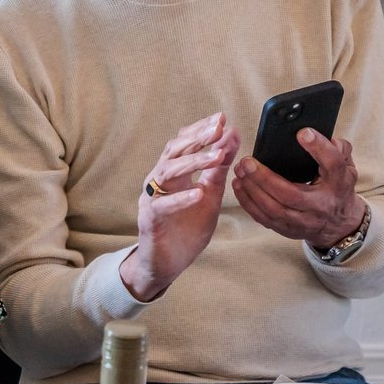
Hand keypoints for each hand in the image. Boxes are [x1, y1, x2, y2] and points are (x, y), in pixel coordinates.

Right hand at [121, 113, 241, 302]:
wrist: (167, 263)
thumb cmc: (186, 228)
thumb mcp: (210, 195)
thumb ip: (219, 169)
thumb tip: (232, 138)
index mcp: (173, 174)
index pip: (183, 144)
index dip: (200, 130)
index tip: (222, 119)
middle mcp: (159, 181)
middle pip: (174, 152)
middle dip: (197, 138)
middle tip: (218, 127)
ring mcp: (152, 199)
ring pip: (167, 172)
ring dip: (193, 162)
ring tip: (216, 156)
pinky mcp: (150, 220)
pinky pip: (163, 206)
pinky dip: (181, 198)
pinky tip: (198, 192)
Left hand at [232, 127, 366, 247]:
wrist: (339, 224)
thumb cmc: (337, 188)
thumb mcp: (345, 167)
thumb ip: (336, 149)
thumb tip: (313, 133)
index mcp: (339, 184)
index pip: (332, 164)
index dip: (319, 148)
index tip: (302, 133)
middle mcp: (322, 205)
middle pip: (291, 194)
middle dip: (265, 178)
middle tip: (247, 161)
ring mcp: (304, 221)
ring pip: (273, 209)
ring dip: (252, 190)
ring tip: (240, 171)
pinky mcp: (288, 230)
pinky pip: (264, 218)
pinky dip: (248, 202)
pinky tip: (239, 186)